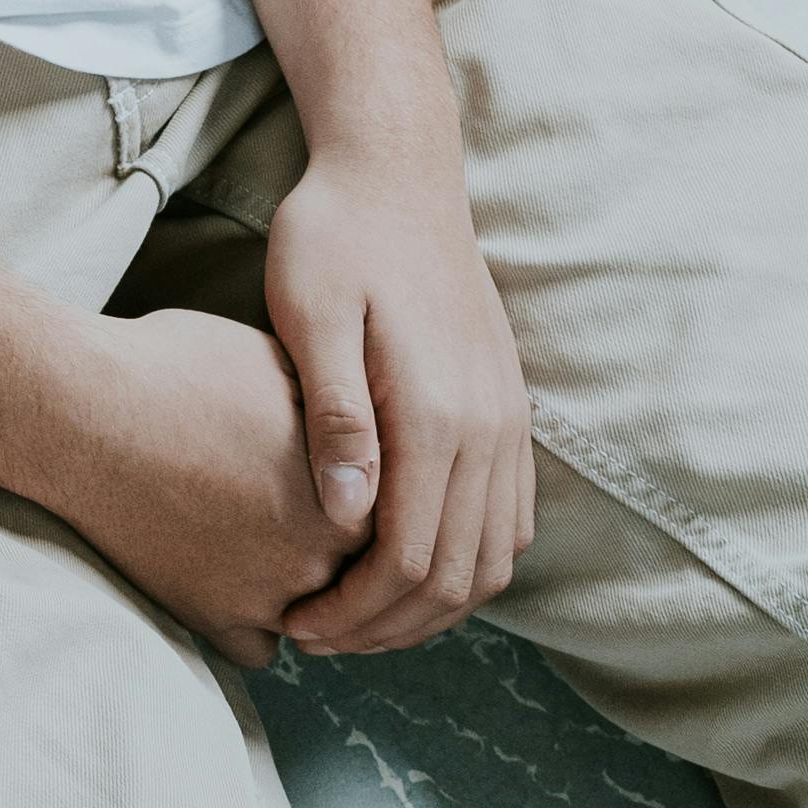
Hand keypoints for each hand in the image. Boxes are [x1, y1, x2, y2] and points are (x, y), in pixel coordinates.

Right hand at [26, 304, 351, 665]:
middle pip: (357, 572)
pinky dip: (250, 622)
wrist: (84, 409)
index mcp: (351, 492)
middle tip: (300, 513)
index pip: (396, 518)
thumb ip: (338, 416)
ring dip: (302, 592)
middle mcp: (321, 555)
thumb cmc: (179, 367)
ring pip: (317, 618)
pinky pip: (259, 647)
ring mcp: (268, 597)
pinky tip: (231, 577)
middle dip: (335, 547)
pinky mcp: (213, 621)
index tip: (339, 481)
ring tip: (263, 541)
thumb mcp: (282, 365)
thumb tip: (364, 427)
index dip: (365, 497)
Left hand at [258, 143, 531, 655]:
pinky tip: (411, 566)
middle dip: (387, 626)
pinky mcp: (510, 408)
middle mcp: (488, 428)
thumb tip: (345, 520)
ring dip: (431, 607)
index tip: (297, 625)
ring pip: (491, 560)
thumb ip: (335, 416)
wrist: (398, 171)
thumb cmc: (336, 236)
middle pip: (455, 578)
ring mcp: (508, 420)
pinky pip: (509, 519)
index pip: (408, 560)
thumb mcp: (311, 313)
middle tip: (318, 636)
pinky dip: (468, 565)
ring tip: (359, 615)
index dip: (353, 613)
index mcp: (437, 413)